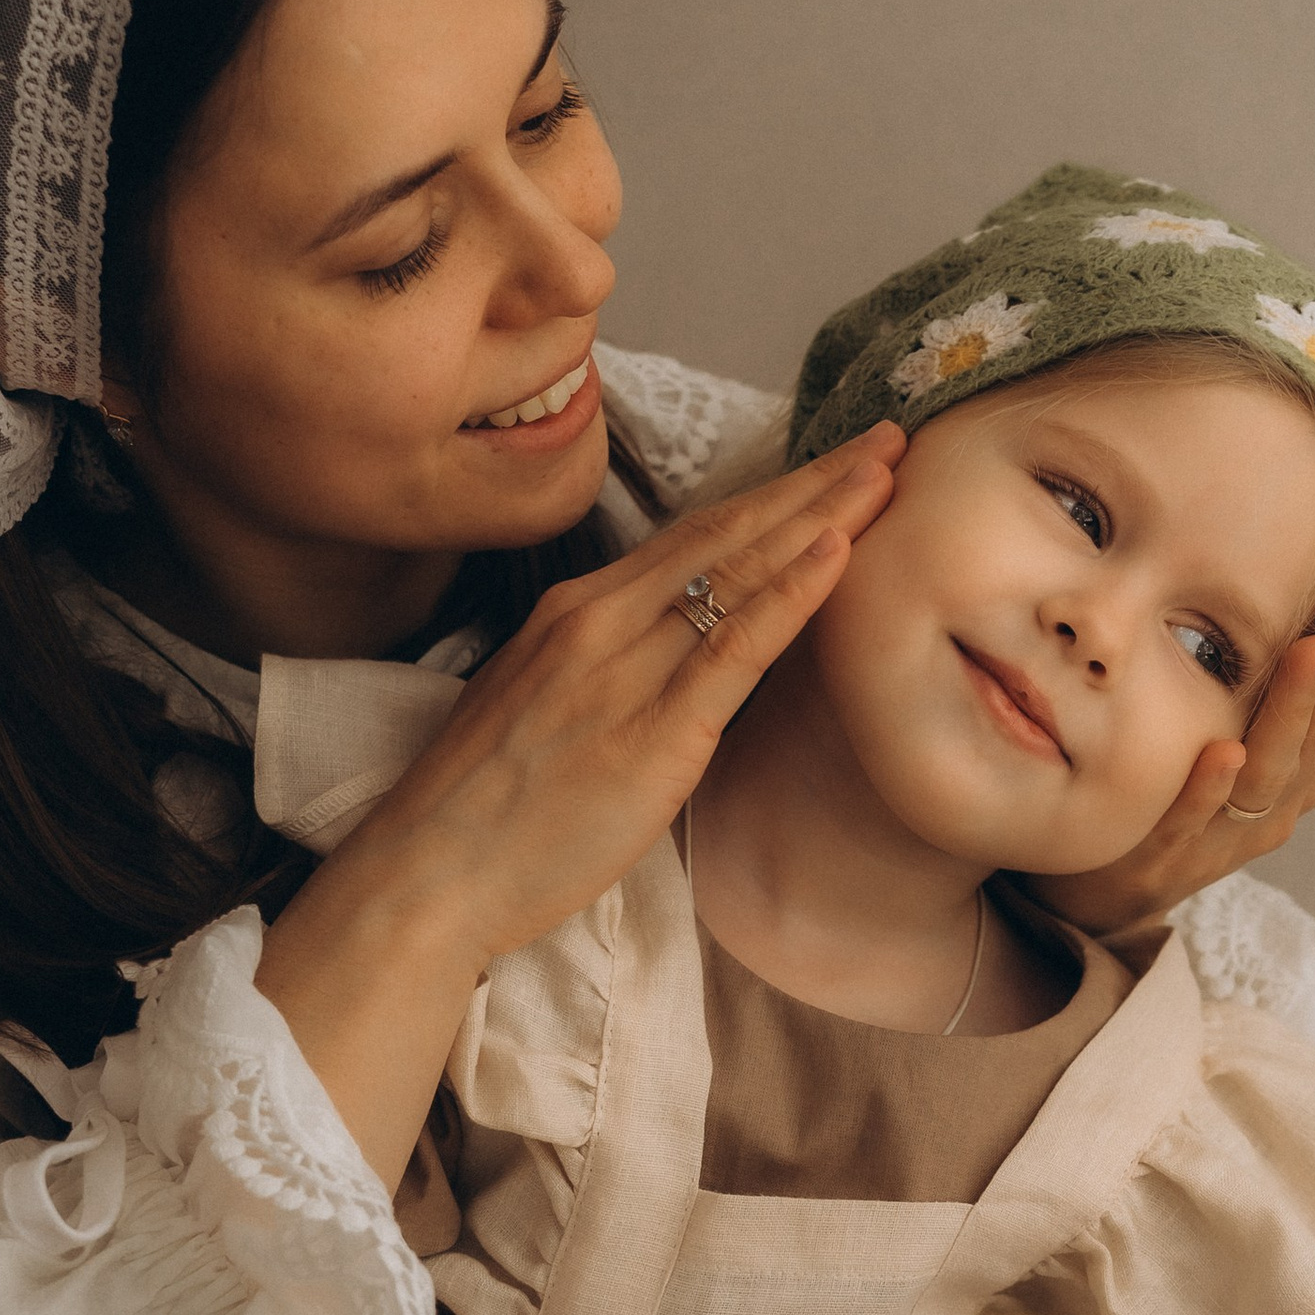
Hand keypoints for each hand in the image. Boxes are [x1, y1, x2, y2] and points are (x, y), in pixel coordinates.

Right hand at [257, 426, 904, 1180]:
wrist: (426, 875)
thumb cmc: (480, 811)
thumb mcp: (539, 708)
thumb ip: (604, 674)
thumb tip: (666, 664)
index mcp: (574, 613)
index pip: (691, 537)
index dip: (768, 496)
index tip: (831, 464)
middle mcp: (600, 623)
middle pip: (725, 533)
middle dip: (812, 483)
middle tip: (888, 439)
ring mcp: (625, 672)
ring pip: (738, 573)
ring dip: (822, 516)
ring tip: (887, 472)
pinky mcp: (653, 734)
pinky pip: (735, 647)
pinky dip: (791, 593)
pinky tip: (839, 551)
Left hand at [1030, 579, 1314, 938]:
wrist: (1103, 890)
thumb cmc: (1171, 794)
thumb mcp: (1225, 732)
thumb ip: (1263, 684)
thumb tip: (1293, 598)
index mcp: (1297, 772)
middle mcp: (1275, 804)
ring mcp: (1224, 837)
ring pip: (1269, 772)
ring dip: (1292, 708)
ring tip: (1313, 651)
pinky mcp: (1167, 861)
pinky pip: (1191, 822)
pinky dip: (1209, 790)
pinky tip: (1224, 751)